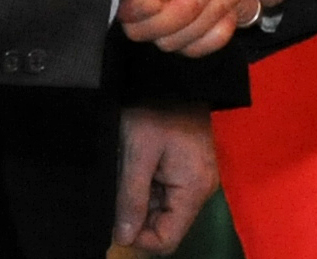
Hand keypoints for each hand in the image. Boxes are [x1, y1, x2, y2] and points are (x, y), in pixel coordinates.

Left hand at [111, 104, 218, 252]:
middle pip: (166, 226)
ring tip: (125, 175)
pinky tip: (135, 168)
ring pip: (164, 209)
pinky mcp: (190, 169)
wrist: (174, 77)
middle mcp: (200, 190)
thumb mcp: (137, 153)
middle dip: (138, 216)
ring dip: (141, 200)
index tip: (116, 220)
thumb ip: (131, 198)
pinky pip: (167, 191)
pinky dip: (148, 187)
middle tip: (115, 194)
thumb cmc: (155, 110)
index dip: (139, 238)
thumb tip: (123, 239)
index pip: (167, 240)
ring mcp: (197, 179)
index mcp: (192, 190)